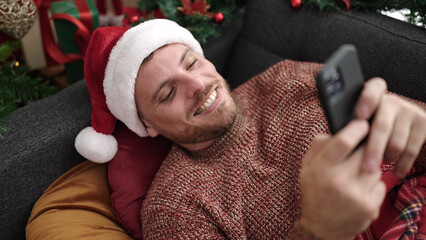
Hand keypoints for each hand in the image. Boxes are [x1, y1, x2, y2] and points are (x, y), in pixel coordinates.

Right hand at [299, 120, 385, 239]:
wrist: (321, 227)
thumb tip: (338, 129)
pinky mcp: (369, 207)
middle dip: (364, 149)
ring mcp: (356, 195)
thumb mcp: (307, 167)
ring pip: (375, 168)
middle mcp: (339, 181)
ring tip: (354, 176)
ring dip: (368, 168)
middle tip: (358, 152)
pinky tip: (360, 190)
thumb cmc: (314, 192)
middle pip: (364, 152)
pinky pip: (380, 184)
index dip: (356, 128)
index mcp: (321, 169)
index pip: (343, 141)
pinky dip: (373, 185)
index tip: (362, 124)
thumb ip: (319, 145)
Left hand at [355, 78, 425, 176]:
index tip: (359, 116)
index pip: (373, 89)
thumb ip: (352, 124)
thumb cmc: (368, 125)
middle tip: (366, 168)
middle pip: (382, 126)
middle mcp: (392, 101)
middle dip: (373, 149)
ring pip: (397, 142)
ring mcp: (409, 111)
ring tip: (376, 166)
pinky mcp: (423, 122)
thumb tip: (341, 138)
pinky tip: (396, 171)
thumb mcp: (359, 119)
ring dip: (387, 157)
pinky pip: (411, 148)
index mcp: (373, 96)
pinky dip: (403, 163)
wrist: (400, 123)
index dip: (367, 100)